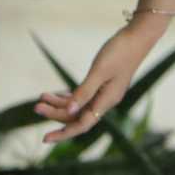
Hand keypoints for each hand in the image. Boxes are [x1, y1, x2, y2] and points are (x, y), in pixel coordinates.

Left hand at [34, 21, 164, 144]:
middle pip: (77, 116)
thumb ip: (84, 91)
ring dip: (59, 104)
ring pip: (78, 106)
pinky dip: (68, 97)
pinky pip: (82, 97)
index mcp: (106, 101)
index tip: (45, 138)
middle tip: (36, 107)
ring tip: (42, 97)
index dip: (63, 133)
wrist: (138, 36)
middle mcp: (105, 101)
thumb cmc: (120, 51)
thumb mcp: (99, 71)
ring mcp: (104, 93)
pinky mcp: (103, 84)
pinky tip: (56, 95)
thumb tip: (70, 111)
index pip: (81, 125)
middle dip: (56, 114)